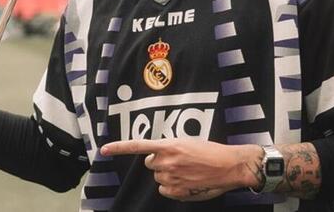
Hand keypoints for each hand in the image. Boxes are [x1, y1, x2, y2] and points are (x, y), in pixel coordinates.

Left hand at [100, 139, 261, 201]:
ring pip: (158, 177)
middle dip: (160, 162)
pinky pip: (164, 190)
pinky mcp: (176, 190)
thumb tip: (158, 160)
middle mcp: (166, 160)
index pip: (138, 146)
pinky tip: (187, 182)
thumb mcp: (188, 142)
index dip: (119, 148)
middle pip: (150, 164)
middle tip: (178, 161)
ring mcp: (170, 176)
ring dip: (168, 175)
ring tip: (187, 171)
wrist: (229, 165)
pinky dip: (172, 188)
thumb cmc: (211, 152)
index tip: (104, 150)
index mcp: (168, 145)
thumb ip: (170, 149)